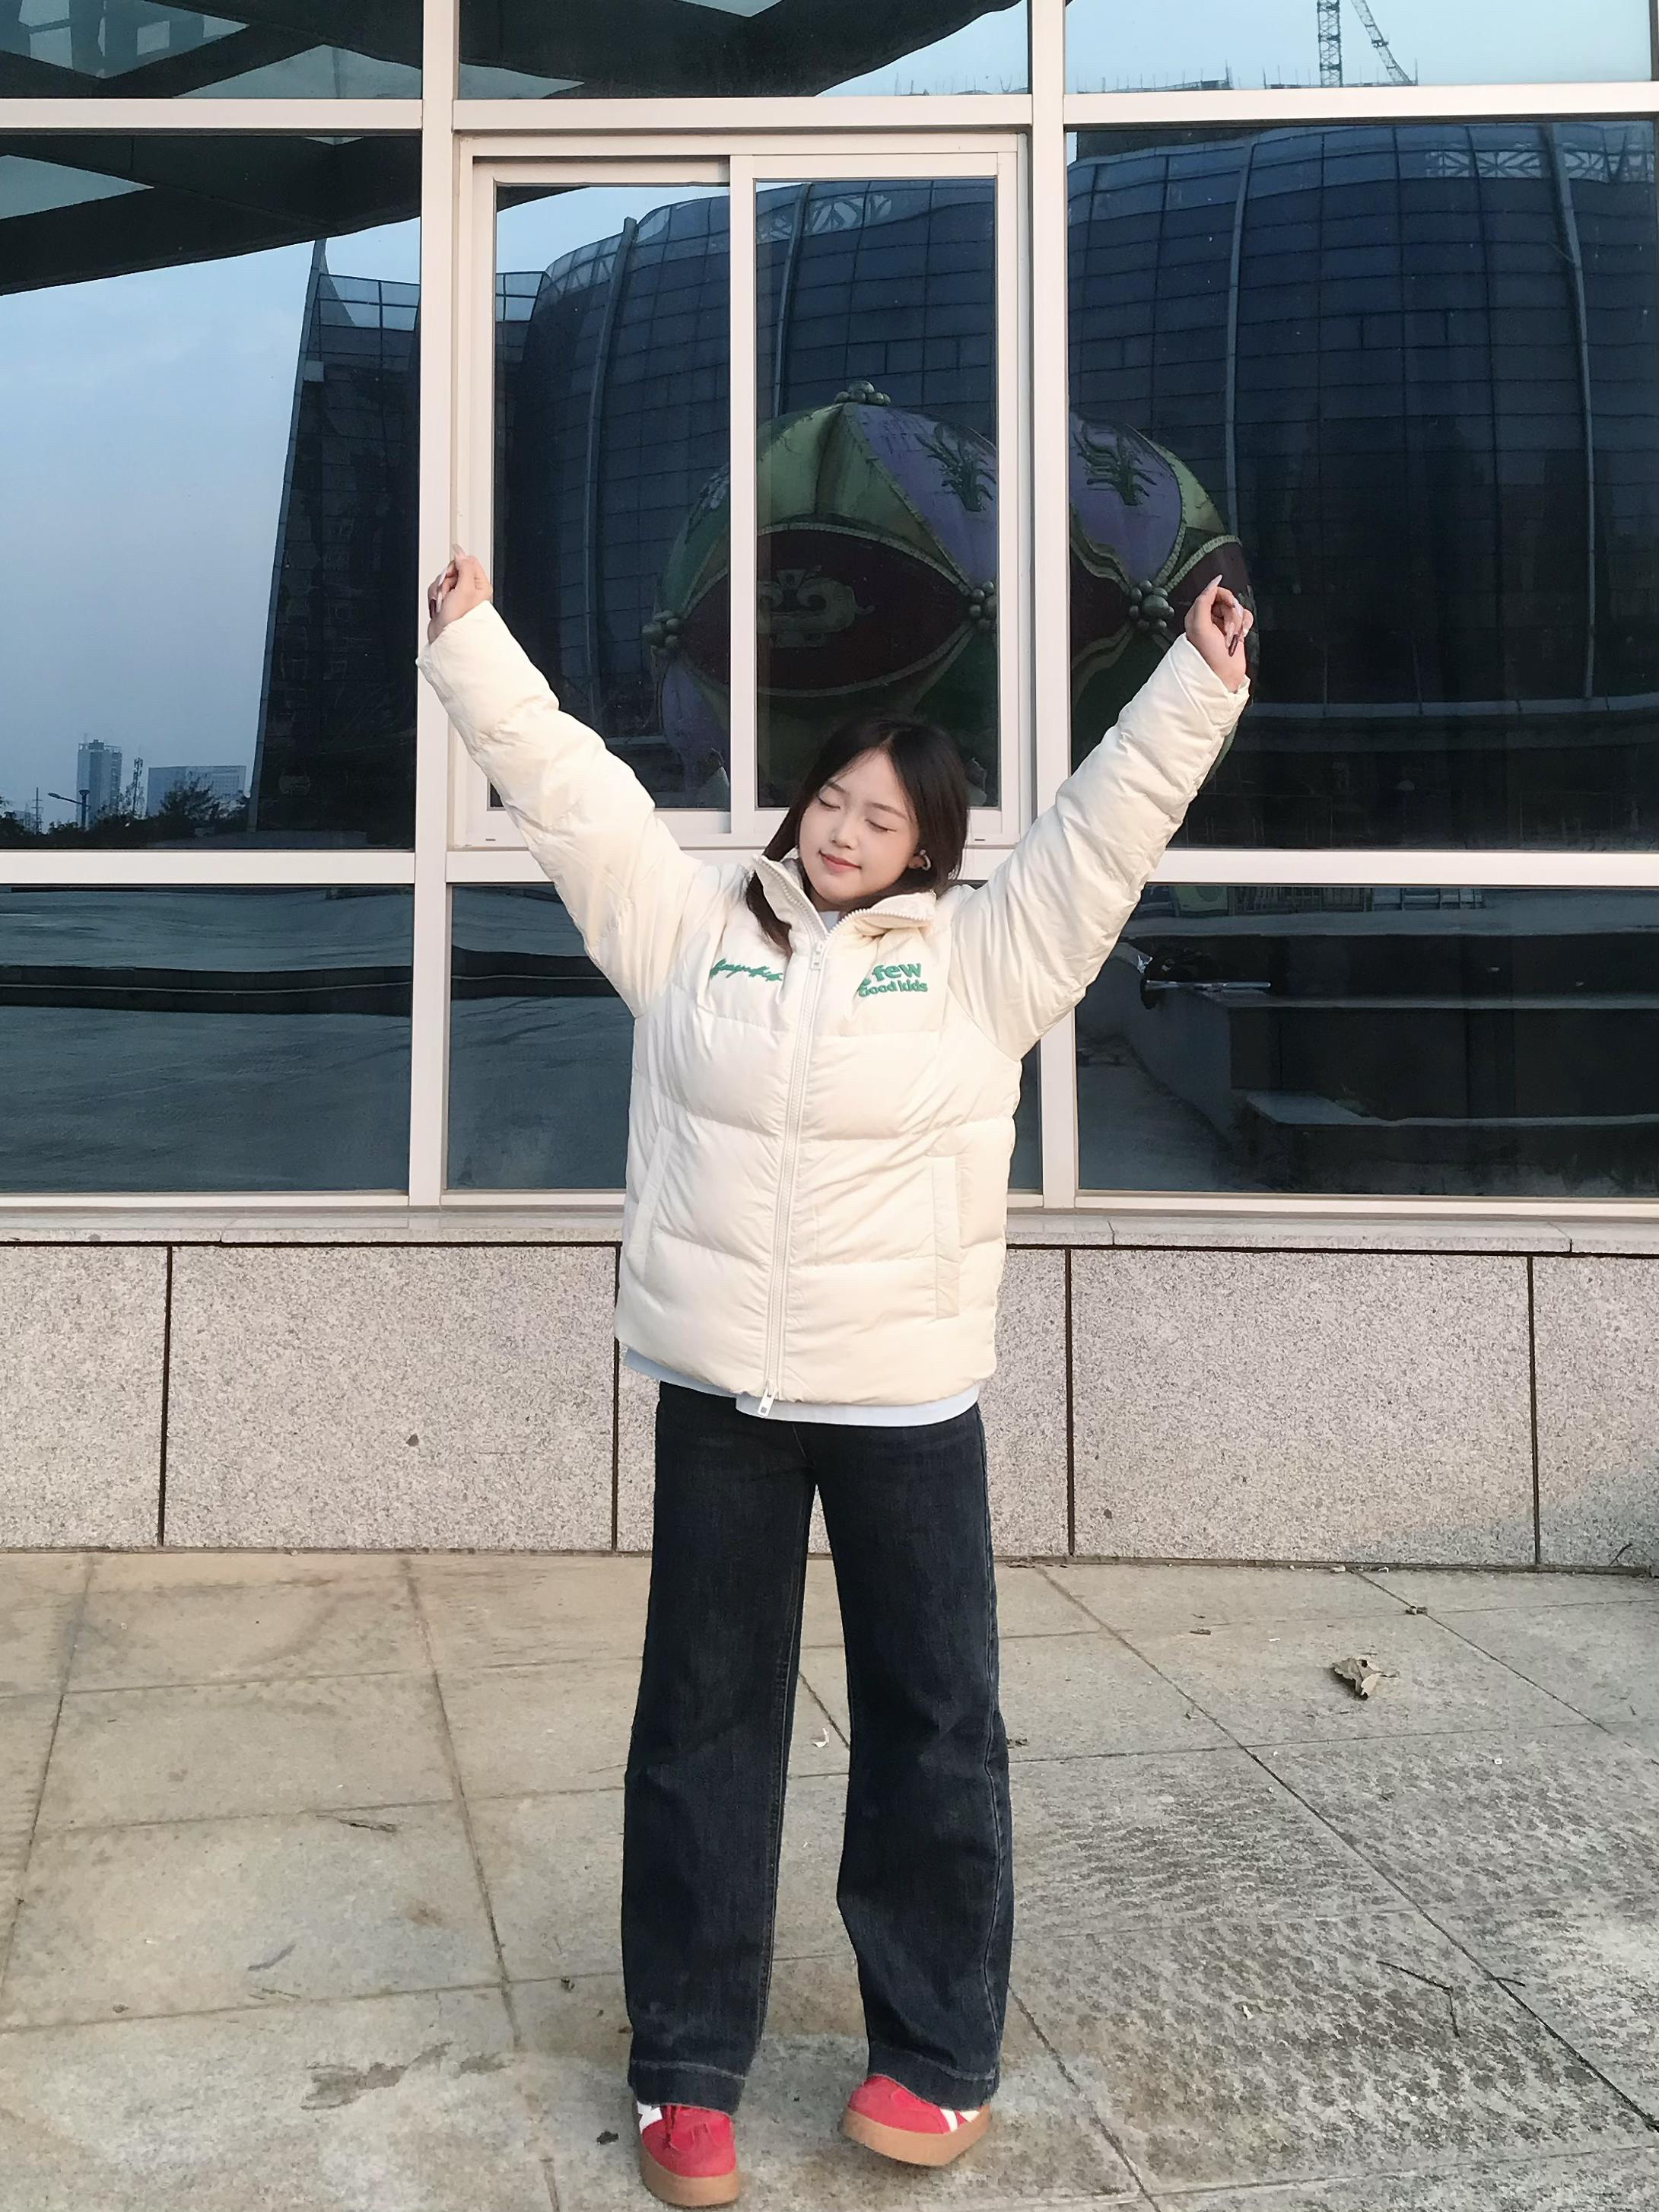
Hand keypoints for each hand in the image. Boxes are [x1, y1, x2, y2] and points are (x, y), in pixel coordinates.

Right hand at [426, 547, 491, 642]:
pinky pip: (436, 589)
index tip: (453, 575)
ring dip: (439, 590)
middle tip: (449, 593)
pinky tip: (439, 606)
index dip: (457, 565)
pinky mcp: (446, 601)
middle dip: (446, 580)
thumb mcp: (465, 589)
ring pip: (443, 579)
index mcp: (480, 585)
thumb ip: (464, 567)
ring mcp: (457, 596)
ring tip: (444, 603)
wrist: (447, 638)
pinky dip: (435, 597)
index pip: (468, 562)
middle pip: (453, 569)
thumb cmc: (460, 621)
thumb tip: (460, 552)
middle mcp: (470, 590)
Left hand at [1183, 576, 1252, 691]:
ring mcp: (1223, 625)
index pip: (1212, 592)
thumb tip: (1214, 582)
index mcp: (1197, 614)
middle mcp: (1209, 618)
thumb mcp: (1200, 626)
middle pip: (1227, 599)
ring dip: (1238, 621)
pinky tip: (1241, 635)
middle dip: (1231, 613)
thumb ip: (1204, 601)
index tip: (1228, 606)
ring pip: (1237, 608)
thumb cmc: (1209, 655)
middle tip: (1227, 629)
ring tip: (1232, 637)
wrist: (1223, 675)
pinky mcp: (1235, 630)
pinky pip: (1245, 616)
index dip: (1223, 597)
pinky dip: (1245, 624)